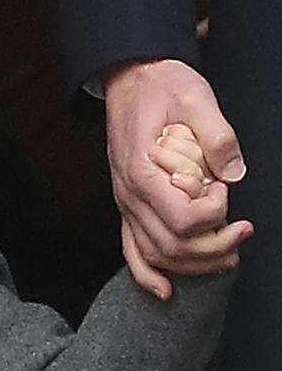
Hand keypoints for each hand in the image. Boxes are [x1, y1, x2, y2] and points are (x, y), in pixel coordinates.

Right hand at [104, 59, 251, 299]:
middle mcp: (128, 196)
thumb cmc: (162, 85)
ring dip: (193, 264)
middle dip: (213, 246)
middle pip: (171, 245)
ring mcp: (125, 205)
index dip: (212, 213)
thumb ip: (217, 135)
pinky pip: (132, 251)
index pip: (181, 218)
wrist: (130, 79)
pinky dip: (147, 276)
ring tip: (228, 255)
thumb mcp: (195, 96)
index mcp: (142, 171)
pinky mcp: (128, 208)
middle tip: (244, 231)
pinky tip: (166, 291)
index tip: (224, 188)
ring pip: (155, 255)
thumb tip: (235, 172)